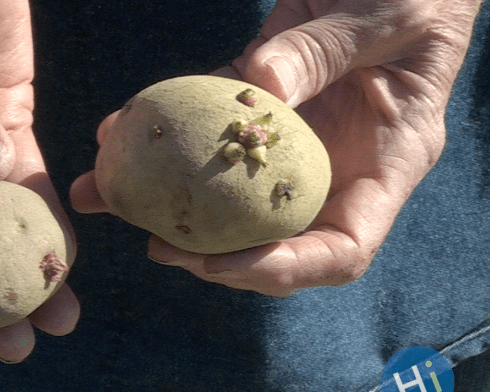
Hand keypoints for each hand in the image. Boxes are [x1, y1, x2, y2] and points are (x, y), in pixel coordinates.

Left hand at [71, 0, 482, 296]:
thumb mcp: (384, 20)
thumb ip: (327, 52)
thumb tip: (261, 88)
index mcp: (384, 168)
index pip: (340, 251)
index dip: (282, 269)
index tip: (222, 263)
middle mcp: (332, 170)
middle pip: (272, 240)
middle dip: (212, 256)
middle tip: (156, 245)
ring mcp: (288, 145)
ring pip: (225, 196)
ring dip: (163, 204)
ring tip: (105, 195)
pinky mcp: (252, 110)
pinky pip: (204, 132)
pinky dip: (160, 141)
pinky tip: (112, 132)